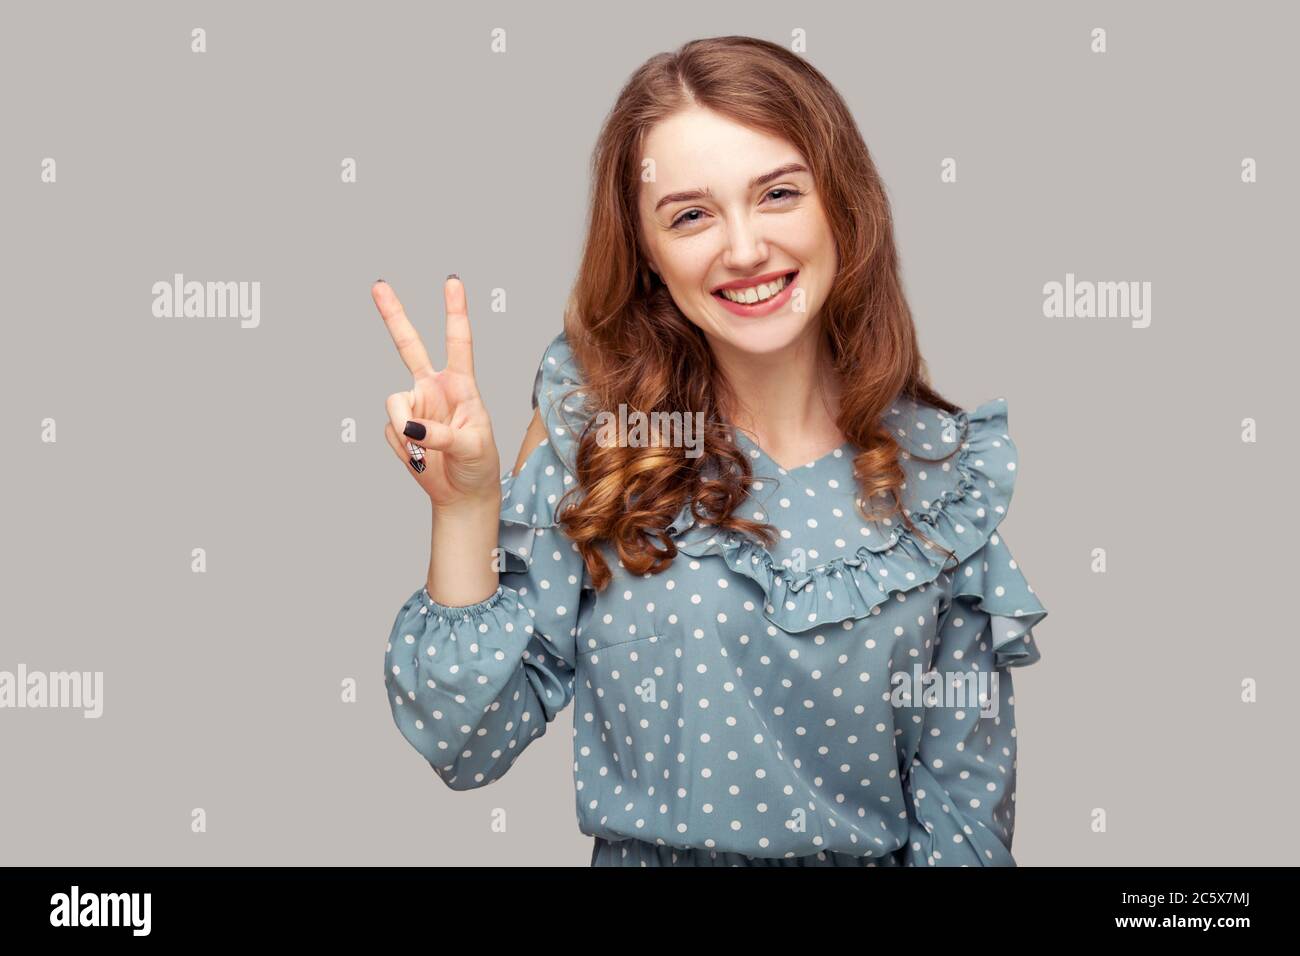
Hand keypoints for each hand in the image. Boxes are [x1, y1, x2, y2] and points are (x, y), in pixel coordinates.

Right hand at [375, 276, 501, 511]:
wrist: (462, 494)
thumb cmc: (479, 466)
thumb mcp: (472, 448)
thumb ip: (443, 434)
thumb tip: (411, 426)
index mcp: (461, 385)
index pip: (459, 342)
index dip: (455, 312)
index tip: (452, 282)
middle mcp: (434, 389)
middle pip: (409, 345)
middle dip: (394, 315)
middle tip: (378, 285)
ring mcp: (414, 407)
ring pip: (394, 405)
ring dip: (406, 431)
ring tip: (426, 451)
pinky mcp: (399, 427)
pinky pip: (391, 431)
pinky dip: (404, 449)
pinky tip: (420, 458)